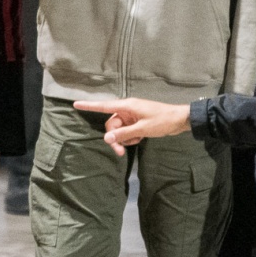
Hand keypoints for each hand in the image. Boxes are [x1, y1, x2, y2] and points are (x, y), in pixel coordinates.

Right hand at [73, 96, 189, 155]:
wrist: (179, 120)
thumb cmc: (162, 121)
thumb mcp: (142, 129)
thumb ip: (124, 134)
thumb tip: (107, 138)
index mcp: (127, 106)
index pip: (104, 106)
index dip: (89, 106)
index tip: (75, 104)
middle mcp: (127, 110)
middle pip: (111, 124)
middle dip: (114, 138)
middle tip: (120, 152)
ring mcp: (132, 116)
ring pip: (119, 130)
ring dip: (124, 139)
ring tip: (135, 142)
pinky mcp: (136, 122)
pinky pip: (127, 131)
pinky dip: (130, 137)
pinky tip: (140, 139)